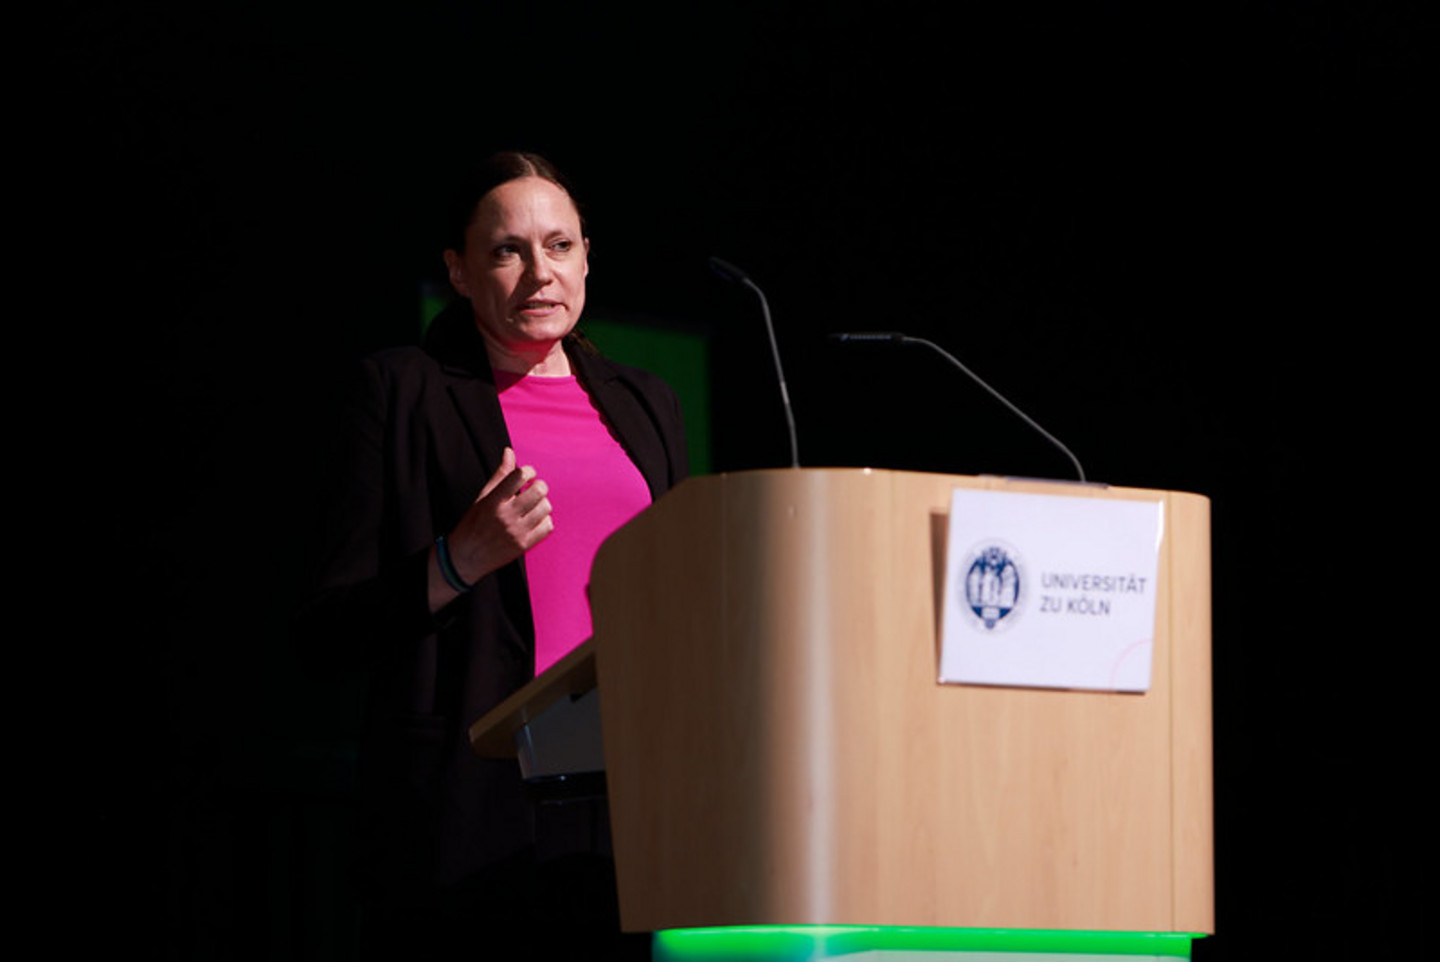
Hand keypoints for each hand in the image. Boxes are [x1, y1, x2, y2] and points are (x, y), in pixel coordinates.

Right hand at [448, 446, 553, 583]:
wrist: (466, 557)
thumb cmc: (473, 523)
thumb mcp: (483, 497)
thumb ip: (500, 475)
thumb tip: (509, 452)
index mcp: (494, 501)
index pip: (519, 476)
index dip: (528, 471)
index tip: (526, 475)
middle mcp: (506, 516)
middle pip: (539, 490)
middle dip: (539, 486)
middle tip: (532, 489)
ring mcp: (516, 532)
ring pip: (546, 507)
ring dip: (542, 503)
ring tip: (532, 506)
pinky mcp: (524, 545)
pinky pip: (548, 526)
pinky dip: (544, 520)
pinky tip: (534, 519)